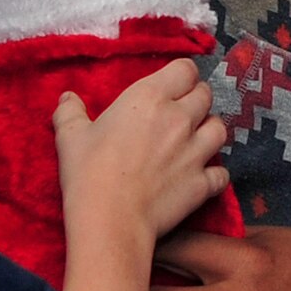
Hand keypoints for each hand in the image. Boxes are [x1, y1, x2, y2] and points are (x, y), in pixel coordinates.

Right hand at [53, 59, 229, 254]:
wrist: (110, 220)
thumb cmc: (88, 173)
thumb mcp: (70, 136)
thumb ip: (70, 112)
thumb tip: (68, 98)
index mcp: (149, 97)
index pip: (185, 69)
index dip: (182, 75)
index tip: (172, 85)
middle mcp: (179, 118)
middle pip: (205, 95)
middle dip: (196, 99)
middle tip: (181, 112)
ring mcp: (195, 152)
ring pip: (220, 129)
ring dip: (210, 130)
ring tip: (196, 139)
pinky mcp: (202, 184)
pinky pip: (222, 173)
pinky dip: (215, 174)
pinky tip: (202, 176)